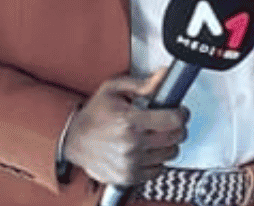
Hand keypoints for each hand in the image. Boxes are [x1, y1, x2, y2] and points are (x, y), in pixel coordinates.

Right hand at [62, 71, 189, 185]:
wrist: (72, 140)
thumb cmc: (93, 116)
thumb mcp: (113, 90)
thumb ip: (142, 84)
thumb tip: (164, 76)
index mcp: (129, 121)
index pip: (174, 120)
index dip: (181, 113)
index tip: (179, 111)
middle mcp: (131, 144)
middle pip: (175, 137)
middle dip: (176, 127)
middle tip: (167, 122)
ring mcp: (130, 163)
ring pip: (170, 154)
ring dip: (167, 144)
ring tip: (155, 136)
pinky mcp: (128, 176)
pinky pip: (158, 170)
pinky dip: (156, 160)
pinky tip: (147, 150)